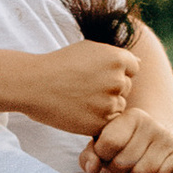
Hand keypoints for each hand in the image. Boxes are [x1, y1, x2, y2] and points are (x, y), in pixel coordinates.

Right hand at [18, 44, 134, 139]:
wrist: (33, 84)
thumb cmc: (59, 64)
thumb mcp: (89, 49)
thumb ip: (115, 56)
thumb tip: (139, 63)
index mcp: (118, 58)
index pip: (133, 68)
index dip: (115, 71)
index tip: (95, 72)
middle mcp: (118, 80)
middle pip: (126, 88)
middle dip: (110, 89)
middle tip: (83, 87)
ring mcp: (110, 103)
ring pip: (118, 106)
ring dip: (105, 106)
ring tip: (80, 98)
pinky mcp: (101, 123)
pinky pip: (108, 123)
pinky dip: (97, 120)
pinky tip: (79, 110)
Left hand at [84, 105, 172, 172]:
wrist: (156, 144)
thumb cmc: (124, 145)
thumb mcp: (102, 145)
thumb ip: (90, 156)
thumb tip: (92, 169)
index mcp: (133, 116)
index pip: (107, 145)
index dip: (104, 157)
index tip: (110, 153)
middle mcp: (154, 125)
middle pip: (123, 163)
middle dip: (120, 169)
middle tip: (126, 163)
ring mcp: (171, 141)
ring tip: (140, 167)